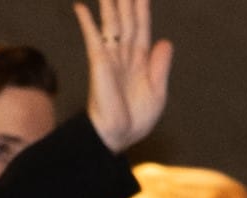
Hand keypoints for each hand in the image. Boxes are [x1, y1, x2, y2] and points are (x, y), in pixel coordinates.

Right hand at [76, 0, 171, 152]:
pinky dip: (87, 23)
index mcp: (142, 61)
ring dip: (111, 5)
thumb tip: (166, 41)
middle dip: (127, 1)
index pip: (143, 28)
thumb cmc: (136, 117)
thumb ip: (160, 66)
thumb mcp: (157, 91)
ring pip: (112, 24)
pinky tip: (81, 7)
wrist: (118, 134)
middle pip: (127, 21)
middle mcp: (125, 55)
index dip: (143, 10)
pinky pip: (93, 39)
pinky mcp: (98, 63)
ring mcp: (111, 57)